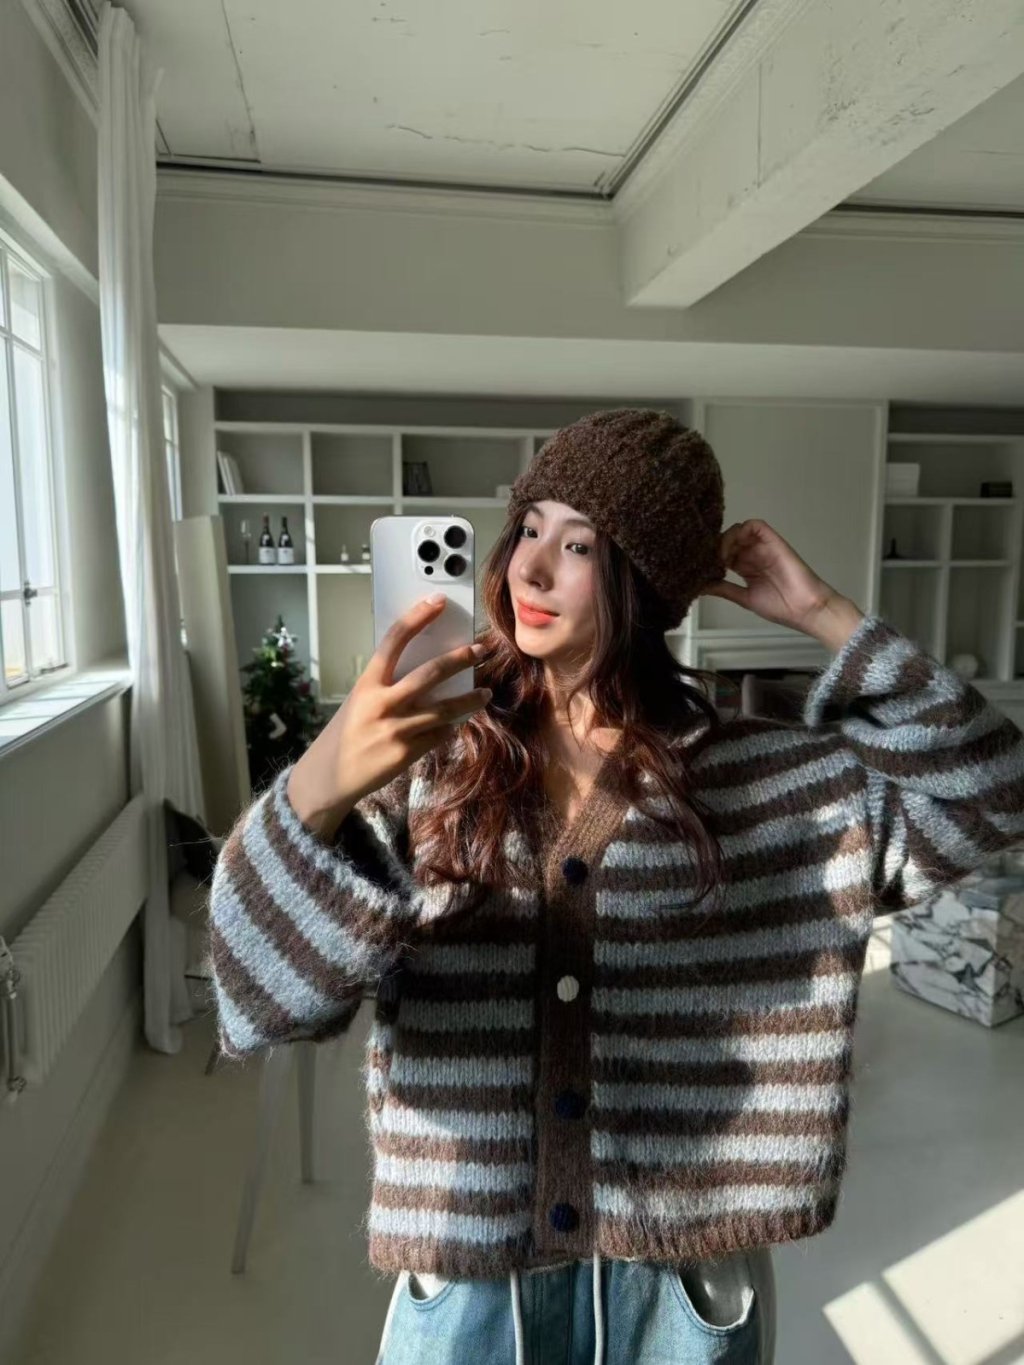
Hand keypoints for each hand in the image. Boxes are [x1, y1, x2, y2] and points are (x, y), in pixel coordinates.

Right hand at [287, 596, 491, 826]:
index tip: (439, 601)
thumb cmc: (348, 731)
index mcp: (368, 683)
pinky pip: (439, 734)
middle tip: (480, 650)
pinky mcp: (405, 753)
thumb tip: (432, 669)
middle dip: (461, 658)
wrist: (330, 775)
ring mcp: (395, 729)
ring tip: (485, 693)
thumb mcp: (361, 700)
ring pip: (445, 709)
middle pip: (431, 672)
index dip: (418, 617)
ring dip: (470, 699)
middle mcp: (381, 703)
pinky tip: (457, 723)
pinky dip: (450, 727)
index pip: (395, 640)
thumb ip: (389, 685)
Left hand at [697, 519, 840, 631]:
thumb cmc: (781, 607)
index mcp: (747, 568)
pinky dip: (739, 532)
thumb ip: (724, 589)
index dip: (711, 556)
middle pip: (728, 540)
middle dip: (715, 547)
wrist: (805, 609)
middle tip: (708, 561)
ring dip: (725, 540)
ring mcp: (763, 547)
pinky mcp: (773, 541)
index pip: (724, 554)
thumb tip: (701, 587)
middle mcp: (753, 555)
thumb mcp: (745, 598)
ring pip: (738, 530)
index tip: (701, 567)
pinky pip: (755, 525)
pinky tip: (731, 550)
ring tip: (720, 558)